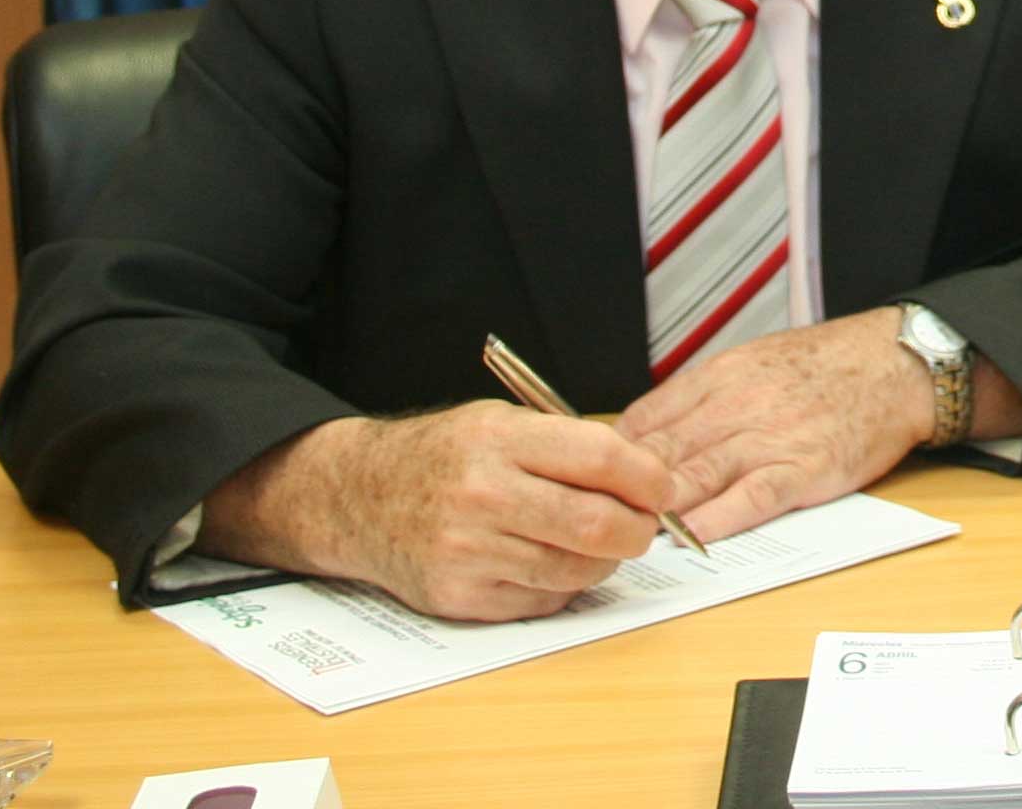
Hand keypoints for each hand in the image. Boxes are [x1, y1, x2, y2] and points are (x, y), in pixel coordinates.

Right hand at [202, 403, 674, 621]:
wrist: (358, 498)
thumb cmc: (443, 456)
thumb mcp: (500, 422)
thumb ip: (569, 446)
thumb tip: (648, 478)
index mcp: (500, 439)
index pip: (603, 459)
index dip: (650, 478)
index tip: (663, 488)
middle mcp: (484, 495)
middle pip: (597, 524)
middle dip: (639, 529)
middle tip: (644, 525)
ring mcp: (470, 551)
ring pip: (576, 570)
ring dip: (604, 561)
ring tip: (598, 541)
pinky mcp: (461, 596)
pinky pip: (543, 599)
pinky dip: (562, 584)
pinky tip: (549, 560)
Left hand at [618, 311, 938, 541]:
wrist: (893, 364)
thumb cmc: (825, 366)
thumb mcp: (753, 361)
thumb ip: (703, 396)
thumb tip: (650, 431)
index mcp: (718, 377)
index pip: (644, 419)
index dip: (609, 458)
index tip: (589, 485)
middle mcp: (735, 406)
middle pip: (660, 451)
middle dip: (622, 490)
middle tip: (592, 522)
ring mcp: (768, 438)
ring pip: (696, 474)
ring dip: (657, 509)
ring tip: (626, 537)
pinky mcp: (802, 468)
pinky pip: (751, 497)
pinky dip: (718, 518)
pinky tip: (691, 536)